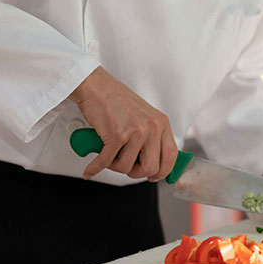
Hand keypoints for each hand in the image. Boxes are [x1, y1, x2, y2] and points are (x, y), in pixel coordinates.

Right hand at [69, 66, 178, 181]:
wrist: (97, 87)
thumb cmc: (117, 102)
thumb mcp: (145, 118)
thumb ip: (152, 138)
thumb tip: (155, 166)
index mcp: (162, 123)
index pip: (171, 156)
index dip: (162, 171)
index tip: (153, 176)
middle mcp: (152, 127)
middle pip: (151, 168)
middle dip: (135, 173)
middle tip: (125, 166)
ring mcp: (136, 131)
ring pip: (127, 167)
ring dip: (114, 165)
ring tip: (109, 153)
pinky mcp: (117, 134)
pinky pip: (106, 162)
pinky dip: (95, 167)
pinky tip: (91, 168)